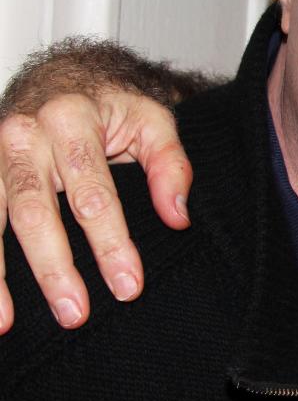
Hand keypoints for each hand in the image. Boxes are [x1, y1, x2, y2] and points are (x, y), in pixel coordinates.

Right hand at [0, 91, 191, 331]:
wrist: (58, 77)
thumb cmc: (111, 107)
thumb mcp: (153, 121)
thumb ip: (171, 166)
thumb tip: (178, 217)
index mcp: (71, 119)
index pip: (93, 193)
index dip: (110, 244)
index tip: (128, 287)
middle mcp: (21, 135)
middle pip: (33, 211)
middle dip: (53, 268)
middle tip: (75, 315)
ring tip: (4, 323)